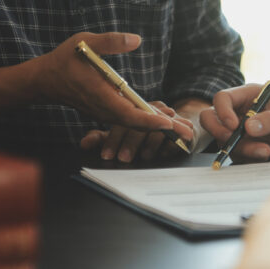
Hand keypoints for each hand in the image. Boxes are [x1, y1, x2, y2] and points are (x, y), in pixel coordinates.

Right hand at [24, 32, 176, 130]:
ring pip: (135, 124)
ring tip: (183, 129)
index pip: (128, 114)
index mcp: (100, 95)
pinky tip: (164, 120)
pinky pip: (130, 120)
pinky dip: (147, 121)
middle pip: (137, 124)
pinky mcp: (107, 112)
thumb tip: (137, 40)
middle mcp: (104, 109)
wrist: (46, 79)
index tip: (167, 123)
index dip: (148, 120)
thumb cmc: (65, 59)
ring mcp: (106, 112)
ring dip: (158, 127)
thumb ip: (111, 42)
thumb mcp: (85, 42)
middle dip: (162, 129)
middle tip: (187, 132)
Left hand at [80, 101, 195, 162]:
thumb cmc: (145, 135)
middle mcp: (152, 112)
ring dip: (150, 145)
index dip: (113, 140)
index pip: (121, 122)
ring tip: (144, 157)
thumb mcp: (121, 136)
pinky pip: (178, 137)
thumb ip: (102, 138)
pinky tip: (164, 154)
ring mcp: (169, 119)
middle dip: (131, 144)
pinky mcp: (185, 130)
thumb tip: (84, 143)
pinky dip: (170, 146)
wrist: (179, 130)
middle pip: (140, 125)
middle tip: (123, 159)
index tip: (107, 156)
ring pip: (159, 129)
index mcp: (134, 110)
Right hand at [199, 84, 269, 162]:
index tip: (235, 126)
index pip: (223, 98)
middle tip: (233, 141)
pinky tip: (266, 154)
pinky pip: (235, 153)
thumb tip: (249, 127)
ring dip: (240, 148)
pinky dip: (247, 157)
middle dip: (219, 131)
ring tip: (265, 151)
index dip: (222, 111)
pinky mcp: (246, 146)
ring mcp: (241, 130)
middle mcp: (241, 111)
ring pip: (223, 139)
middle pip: (212, 118)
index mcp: (250, 95)